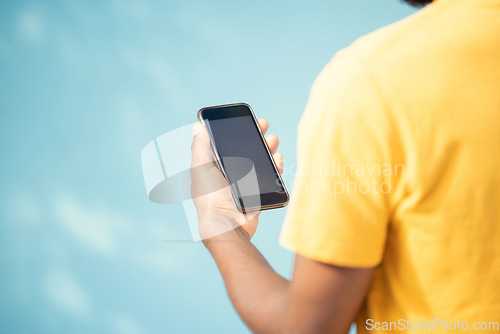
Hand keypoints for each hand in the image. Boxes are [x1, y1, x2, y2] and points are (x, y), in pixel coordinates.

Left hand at [190, 119, 282, 240]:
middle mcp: (229, 174)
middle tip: (264, 125)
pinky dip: (275, 166)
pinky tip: (277, 158)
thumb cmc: (210, 198)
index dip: (236, 131)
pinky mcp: (258, 193)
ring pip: (260, 160)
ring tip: (273, 140)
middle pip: (246, 149)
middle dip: (255, 136)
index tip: (246, 119)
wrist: (228, 225)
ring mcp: (245, 183)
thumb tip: (197, 126)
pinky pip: (270, 176)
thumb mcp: (201, 169)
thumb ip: (200, 148)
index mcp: (214, 167)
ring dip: (267, 148)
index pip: (227, 143)